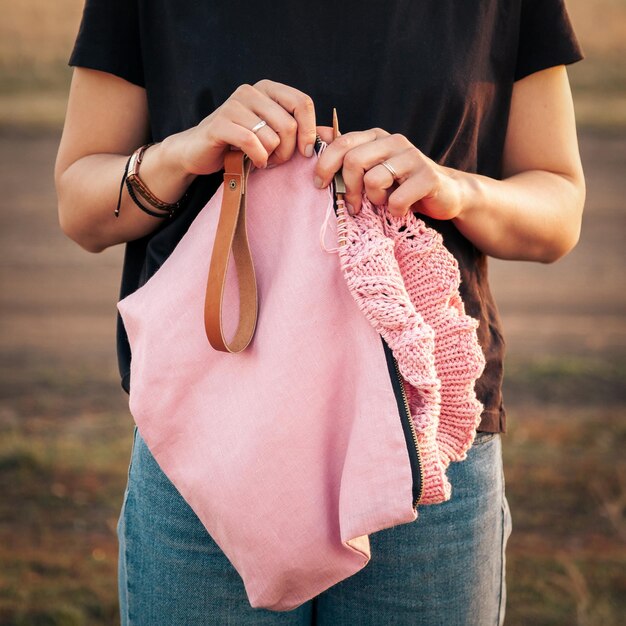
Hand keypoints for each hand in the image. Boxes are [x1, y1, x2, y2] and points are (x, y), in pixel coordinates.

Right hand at [164, 79, 316, 174]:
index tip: (305, 152)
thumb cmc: (239, 145)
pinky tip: (252, 162)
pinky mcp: (220, 123)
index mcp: (267, 89)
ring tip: (262, 160)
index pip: (302, 102)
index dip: (309, 130)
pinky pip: (252, 143)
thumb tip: (332, 136)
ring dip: (271, 157)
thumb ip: (301, 133)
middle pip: (290, 124)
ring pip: (272, 136)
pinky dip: (257, 158)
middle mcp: (251, 91)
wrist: (198, 152)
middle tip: (277, 160)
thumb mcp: (273, 136)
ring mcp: (233, 105)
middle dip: (288, 151)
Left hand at [313, 128, 465, 218]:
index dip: (324, 165)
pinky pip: (396, 199)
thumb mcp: (371, 168)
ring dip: (373, 200)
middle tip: (352, 206)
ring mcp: (412, 157)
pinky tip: (400, 210)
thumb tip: (317, 134)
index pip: (341, 143)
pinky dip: (394, 211)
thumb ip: (346, 153)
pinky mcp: (428, 177)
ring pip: (373, 180)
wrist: (445, 194)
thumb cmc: (401, 184)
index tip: (319, 184)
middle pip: (353, 161)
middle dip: (347, 189)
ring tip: (382, 204)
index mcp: (376, 137)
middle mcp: (394, 141)